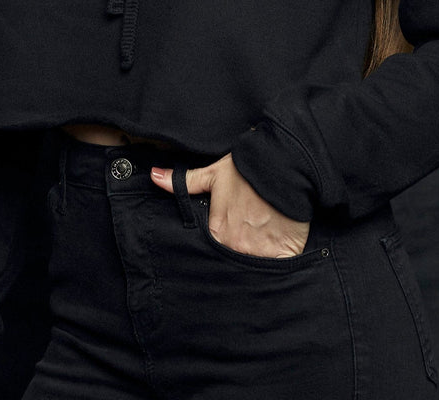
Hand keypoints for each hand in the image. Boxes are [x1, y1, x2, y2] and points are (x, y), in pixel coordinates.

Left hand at [151, 153, 309, 258]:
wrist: (284, 167)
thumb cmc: (248, 170)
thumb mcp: (214, 174)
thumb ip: (184, 183)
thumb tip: (154, 177)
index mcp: (216, 233)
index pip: (211, 251)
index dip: (216, 249)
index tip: (225, 241)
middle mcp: (234, 247)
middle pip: (231, 262)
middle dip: (234, 258)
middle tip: (243, 245)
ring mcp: (258, 254)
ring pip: (252, 269)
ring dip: (254, 263)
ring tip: (259, 250)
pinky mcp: (281, 256)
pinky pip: (276, 271)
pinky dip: (275, 267)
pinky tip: (275, 259)